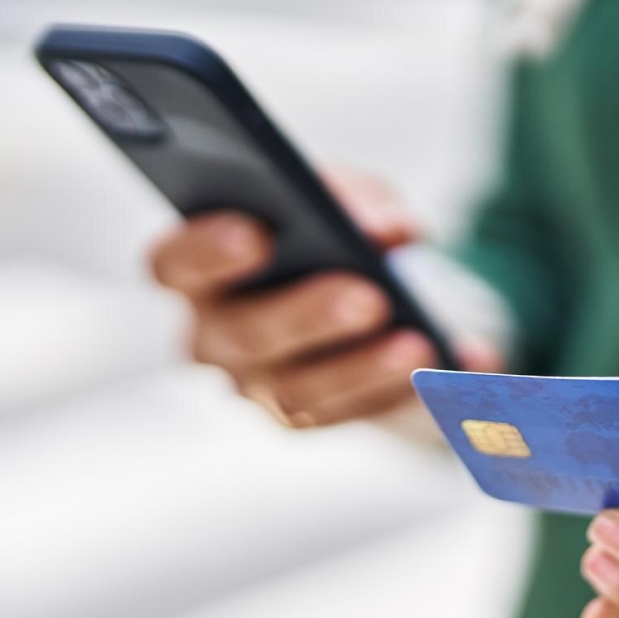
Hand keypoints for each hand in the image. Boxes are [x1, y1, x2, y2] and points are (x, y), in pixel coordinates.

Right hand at [150, 169, 495, 427]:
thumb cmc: (331, 233)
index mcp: (199, 268)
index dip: (206, 251)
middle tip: (368, 295)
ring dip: (361, 369)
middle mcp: (213, 335)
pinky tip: (445, 370)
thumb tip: (386, 230)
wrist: (366, 296)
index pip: (173, 263)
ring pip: (296, 392)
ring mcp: (255, 386)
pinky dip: (398, 392)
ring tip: (416, 344)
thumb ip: (357, 197)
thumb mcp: (344, 197)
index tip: (258, 233)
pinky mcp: (304, 420)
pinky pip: (347, 416)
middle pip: (244, 335)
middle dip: (309, 314)